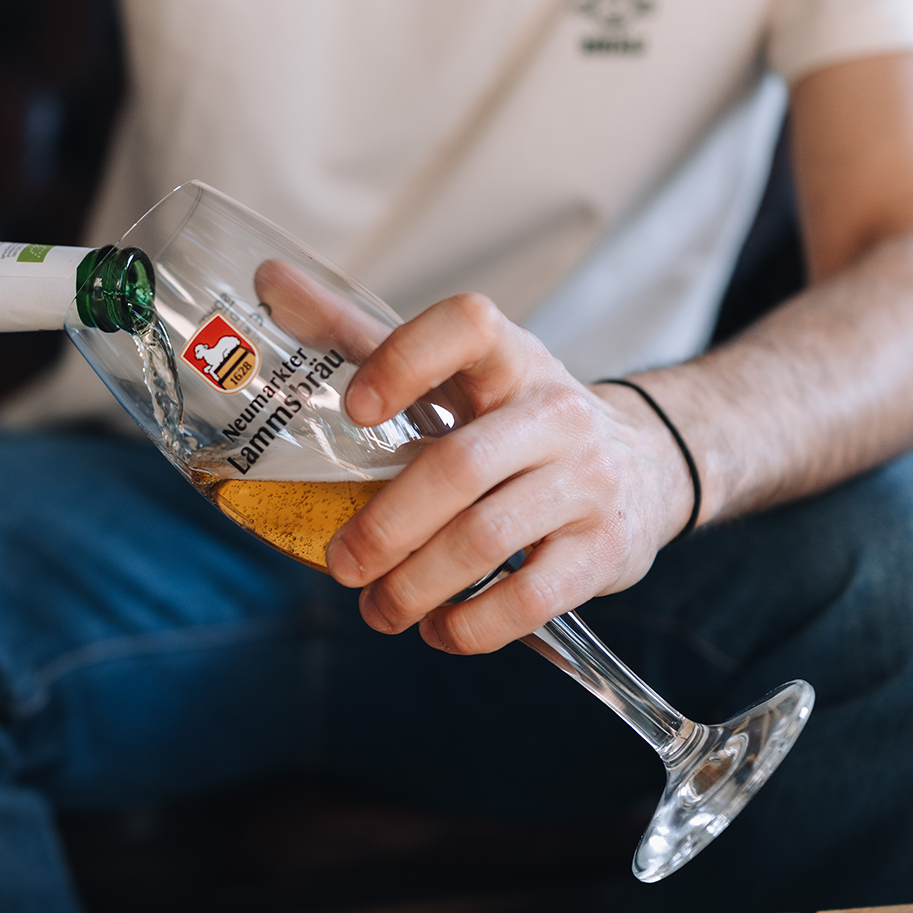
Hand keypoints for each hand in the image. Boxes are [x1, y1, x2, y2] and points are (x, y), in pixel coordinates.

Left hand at [324, 293, 694, 653]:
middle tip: (340, 564)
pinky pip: (533, 596)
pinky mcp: (607, 547)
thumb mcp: (452, 373)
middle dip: (385, 526)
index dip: (405, 361)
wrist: (645, 465)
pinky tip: (439, 631)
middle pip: (459, 465)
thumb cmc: (513, 419)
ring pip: (487, 538)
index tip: (356, 409)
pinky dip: (473, 626)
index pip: (465, 326)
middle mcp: (555, 410)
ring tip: (378, 610)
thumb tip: (266, 280)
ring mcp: (588, 480)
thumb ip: (358, 336)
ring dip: (416, 586)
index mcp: (508, 357)